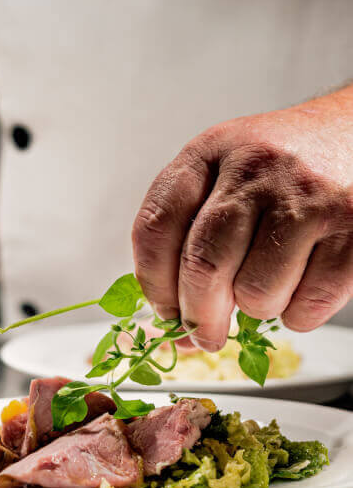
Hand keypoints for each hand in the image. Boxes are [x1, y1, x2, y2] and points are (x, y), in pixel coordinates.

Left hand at [133, 87, 352, 350]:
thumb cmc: (284, 167)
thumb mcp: (225, 173)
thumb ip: (189, 233)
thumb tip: (166, 323)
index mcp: (209, 153)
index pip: (155, 228)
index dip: (153, 285)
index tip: (164, 312)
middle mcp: (254, 168)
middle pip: (202, 266)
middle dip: (198, 317)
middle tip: (205, 334)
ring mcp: (306, 196)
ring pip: (256, 294)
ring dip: (258, 309)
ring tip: (270, 284)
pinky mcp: (352, 224)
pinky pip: (308, 304)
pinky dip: (299, 315)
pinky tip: (301, 286)